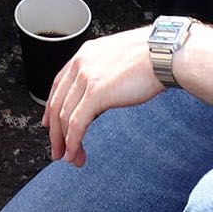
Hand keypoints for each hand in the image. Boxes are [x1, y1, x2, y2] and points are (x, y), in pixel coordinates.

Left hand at [45, 29, 166, 163]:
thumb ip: (104, 73)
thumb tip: (102, 94)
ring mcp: (86, 78)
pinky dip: (73, 141)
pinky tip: (75, 152)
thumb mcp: (118, 59)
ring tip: (69, 157)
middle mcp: (81, 64)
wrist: (163, 54)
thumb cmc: (151, 56)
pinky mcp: (95, 93)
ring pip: (64, 116)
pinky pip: (76, 123)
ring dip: (64, 141)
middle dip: (55, 131)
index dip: (51, 107)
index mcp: (85, 54)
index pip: (58, 84)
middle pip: (57, 103)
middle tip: (58, 148)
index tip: (49, 123)